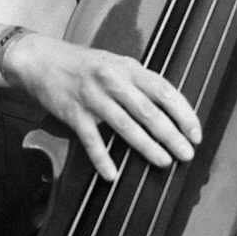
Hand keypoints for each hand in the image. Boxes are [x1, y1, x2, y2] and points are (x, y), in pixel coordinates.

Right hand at [2, 31, 200, 181]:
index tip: (195, 133)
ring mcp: (93, 96)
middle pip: (148, 110)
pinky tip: (112, 174)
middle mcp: (112, 80)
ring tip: (164, 162)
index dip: (183, 113)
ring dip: (147, 146)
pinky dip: (101, 158)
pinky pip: (91, 139)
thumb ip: (139, 82)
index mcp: (128, 68)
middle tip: (186, 154)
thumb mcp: (115, 63)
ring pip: (125, 125)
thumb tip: (168, 107)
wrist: (41, 60)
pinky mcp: (73, 113)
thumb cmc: (83, 65)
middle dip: (171, 134)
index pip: (164, 91)